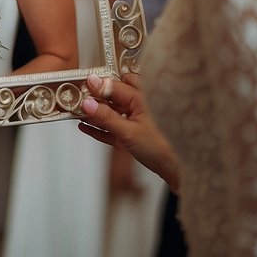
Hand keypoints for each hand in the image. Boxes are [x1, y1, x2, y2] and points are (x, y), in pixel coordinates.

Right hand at [78, 73, 178, 192]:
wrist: (179, 170)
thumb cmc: (163, 148)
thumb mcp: (128, 132)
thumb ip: (106, 117)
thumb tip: (87, 103)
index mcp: (142, 98)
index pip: (114, 86)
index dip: (96, 86)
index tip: (80, 86)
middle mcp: (140, 106)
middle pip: (113, 95)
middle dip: (96, 96)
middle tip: (79, 97)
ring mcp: (136, 121)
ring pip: (111, 111)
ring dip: (95, 113)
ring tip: (77, 111)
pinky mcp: (132, 136)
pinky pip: (112, 128)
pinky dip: (100, 127)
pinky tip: (85, 126)